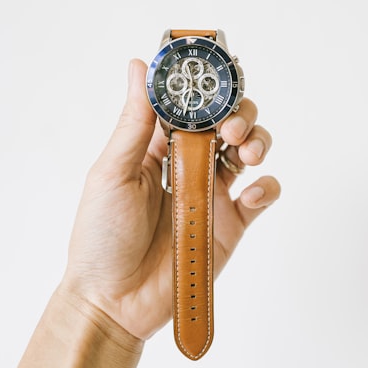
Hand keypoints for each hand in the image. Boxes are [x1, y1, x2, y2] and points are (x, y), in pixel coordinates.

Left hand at [61, 59, 279, 339]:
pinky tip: (249, 194)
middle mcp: (189, 164)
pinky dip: (266, 187)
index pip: (190, 103)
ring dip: (257, 140)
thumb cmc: (101, 238)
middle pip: (229, 120)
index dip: (207, 85)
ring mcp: (212, 194)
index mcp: (158, 146)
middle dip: (239, 111)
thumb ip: (135, 122)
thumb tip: (140, 67)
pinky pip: (261, 197)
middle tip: (230, 126)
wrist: (113, 301)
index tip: (217, 71)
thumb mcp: (112, 173)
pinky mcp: (230, 225)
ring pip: (250, 151)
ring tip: (246, 152)